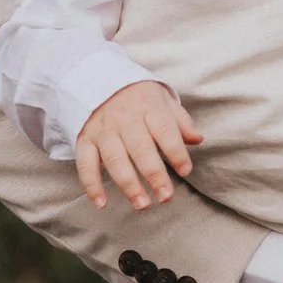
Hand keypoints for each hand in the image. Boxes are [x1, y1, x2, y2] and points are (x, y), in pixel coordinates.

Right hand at [74, 80, 201, 210]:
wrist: (97, 77)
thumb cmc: (138, 96)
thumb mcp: (162, 99)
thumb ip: (180, 121)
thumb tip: (197, 139)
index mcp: (148, 107)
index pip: (164, 130)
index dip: (176, 151)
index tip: (185, 170)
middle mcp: (124, 119)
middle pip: (141, 148)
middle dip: (154, 175)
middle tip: (166, 197)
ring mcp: (103, 130)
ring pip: (115, 160)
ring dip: (128, 184)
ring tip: (143, 205)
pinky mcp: (85, 139)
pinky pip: (85, 164)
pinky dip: (91, 185)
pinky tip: (101, 203)